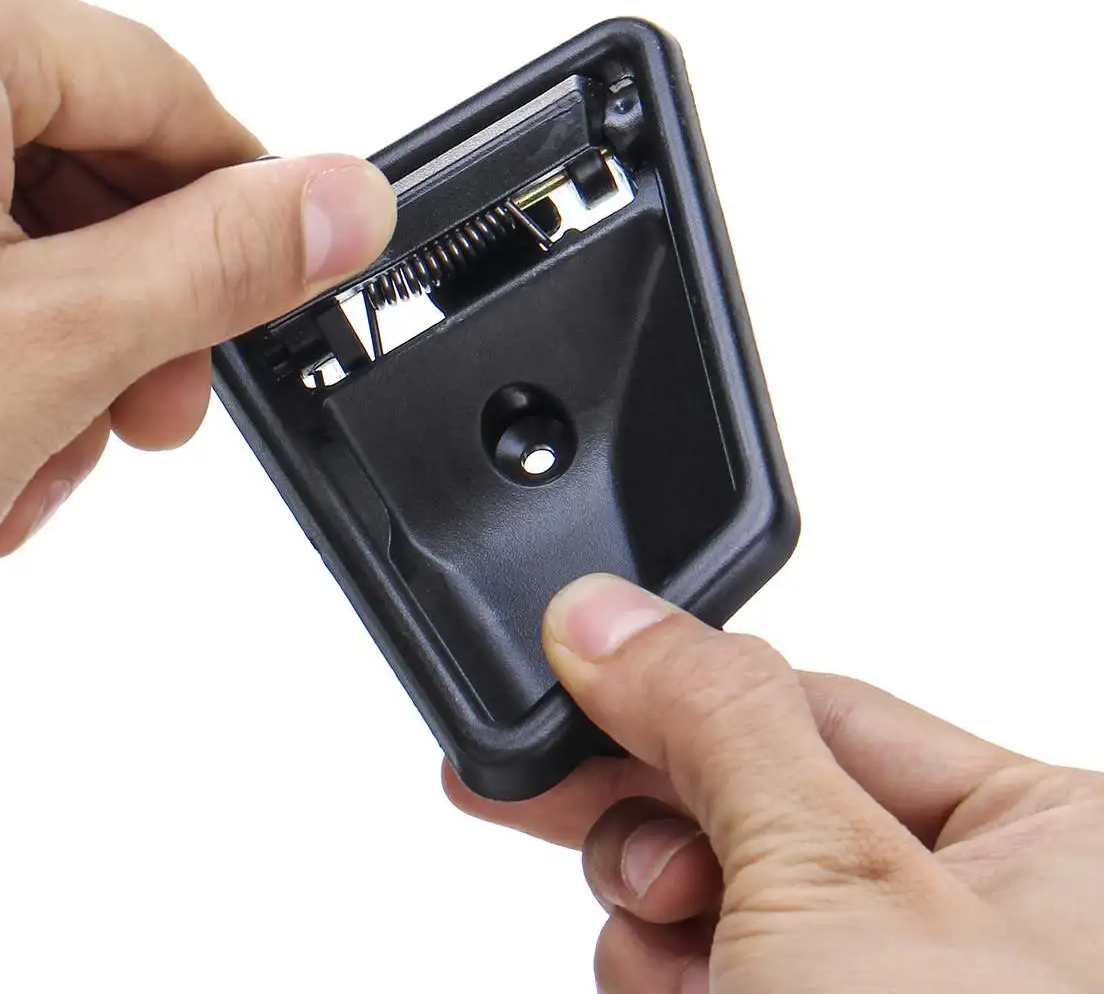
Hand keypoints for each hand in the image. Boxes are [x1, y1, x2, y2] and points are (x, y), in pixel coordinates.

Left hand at [0, 0, 394, 604]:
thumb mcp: (47, 349)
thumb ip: (222, 263)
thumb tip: (347, 202)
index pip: (171, 95)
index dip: (250, 211)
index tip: (285, 287)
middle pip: (80, 157)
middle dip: (132, 311)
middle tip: (147, 415)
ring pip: (0, 209)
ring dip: (51, 345)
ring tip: (27, 461)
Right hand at [447, 575, 1103, 990]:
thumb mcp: (838, 894)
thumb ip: (717, 722)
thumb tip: (609, 615)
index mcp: (1050, 843)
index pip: (810, 703)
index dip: (674, 687)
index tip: (559, 667)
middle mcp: (981, 925)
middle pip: (754, 796)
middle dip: (650, 814)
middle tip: (522, 790)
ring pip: (716, 900)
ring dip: (658, 933)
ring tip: (678, 979)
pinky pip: (700, 982)